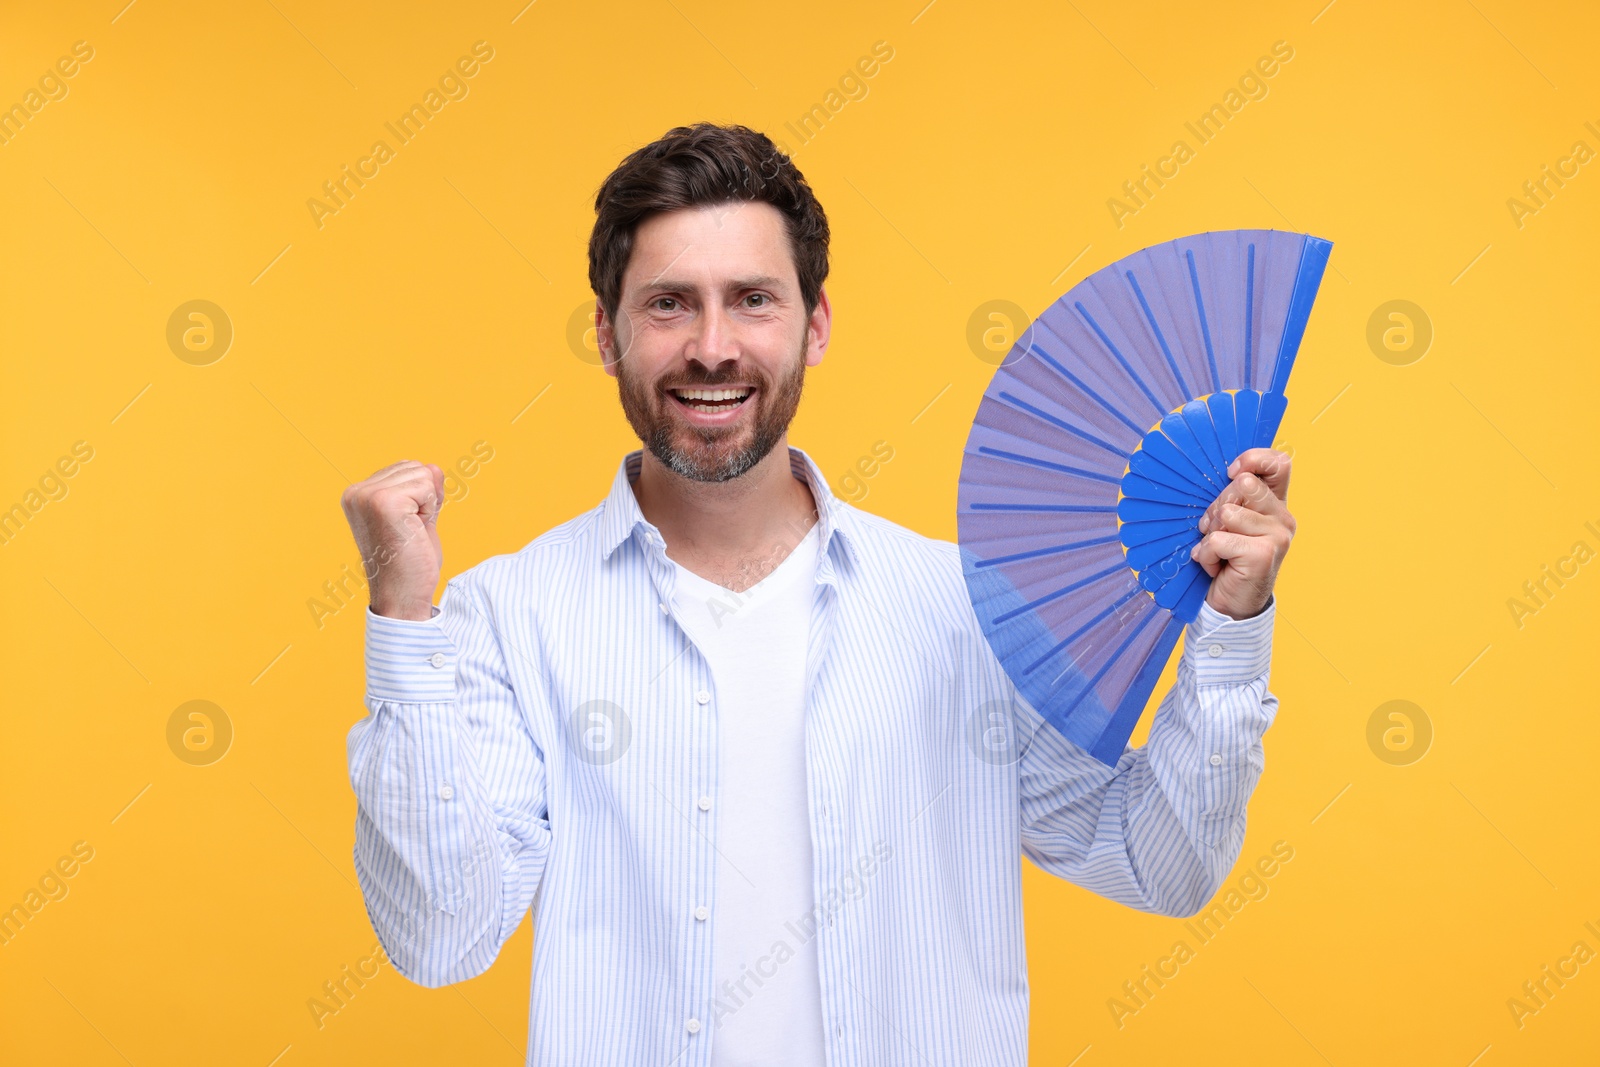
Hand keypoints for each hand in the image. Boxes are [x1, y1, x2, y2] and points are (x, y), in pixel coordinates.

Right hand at [341, 460, 446, 620]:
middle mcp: (357, 492)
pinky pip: (428, 488)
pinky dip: (430, 510)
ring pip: (424, 475)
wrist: (403, 596)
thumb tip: (433, 466)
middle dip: (425, 499)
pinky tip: (414, 532)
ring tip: (411, 532)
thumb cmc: (411, 563)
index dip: (420, 497)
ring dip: (427, 506)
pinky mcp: (384, 502)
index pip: (407, 469)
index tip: (406, 527)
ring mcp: (368, 496)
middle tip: (411, 532)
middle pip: (417, 467)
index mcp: (358, 494)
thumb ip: (424, 491)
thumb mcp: (419, 518)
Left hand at [1189, 448, 1295, 619]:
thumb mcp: (1229, 523)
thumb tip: (1227, 474)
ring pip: (1227, 513)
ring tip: (1217, 551)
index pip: (1279, 463)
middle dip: (1217, 507)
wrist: (1231, 605)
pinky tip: (1215, 566)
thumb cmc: (1225, 559)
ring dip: (1210, 534)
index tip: (1231, 474)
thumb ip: (1233, 498)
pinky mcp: (1263, 555)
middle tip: (1216, 530)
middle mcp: (1283, 518)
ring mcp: (1277, 536)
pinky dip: (1206, 554)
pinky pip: (1218, 540)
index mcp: (1276, 504)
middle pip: (1243, 484)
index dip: (1252, 460)